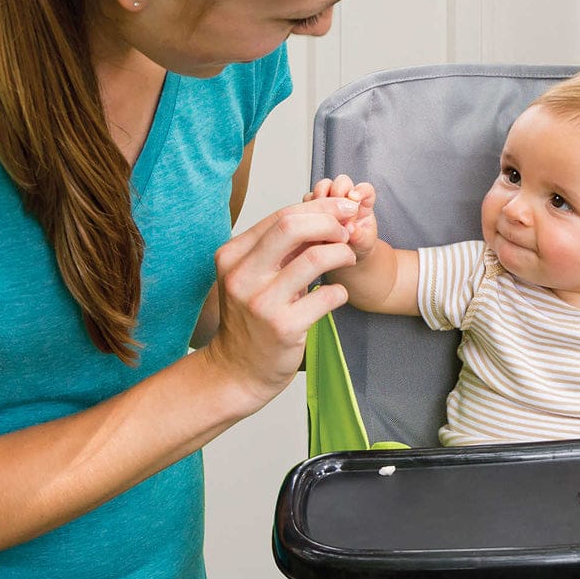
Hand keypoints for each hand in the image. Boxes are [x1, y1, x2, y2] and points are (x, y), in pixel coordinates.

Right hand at [204, 196, 359, 412]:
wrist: (237, 370)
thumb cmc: (251, 320)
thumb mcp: (253, 278)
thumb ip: (281, 249)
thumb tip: (325, 217)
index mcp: (232, 256)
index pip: (281, 215)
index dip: (319, 208)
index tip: (342, 211)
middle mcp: (242, 276)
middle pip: (293, 226)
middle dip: (330, 222)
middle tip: (347, 233)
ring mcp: (262, 302)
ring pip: (315, 258)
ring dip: (342, 254)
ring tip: (347, 260)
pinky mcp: (283, 327)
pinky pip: (327, 296)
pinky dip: (340, 292)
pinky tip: (337, 297)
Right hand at [304, 175, 377, 260]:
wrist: (346, 254)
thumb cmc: (358, 244)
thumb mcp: (364, 243)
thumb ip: (360, 235)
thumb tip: (351, 229)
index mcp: (363, 204)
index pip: (365, 189)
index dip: (360, 190)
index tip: (354, 198)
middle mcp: (346, 199)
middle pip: (341, 182)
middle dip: (337, 190)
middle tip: (335, 206)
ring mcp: (328, 202)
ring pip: (322, 187)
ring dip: (320, 196)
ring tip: (321, 214)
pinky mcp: (314, 208)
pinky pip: (308, 200)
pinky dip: (308, 208)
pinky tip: (311, 220)